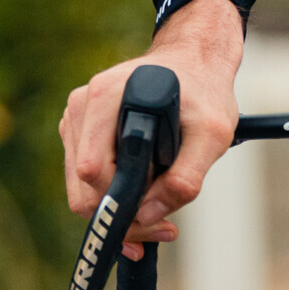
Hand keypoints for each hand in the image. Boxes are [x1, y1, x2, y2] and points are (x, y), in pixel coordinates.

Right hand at [59, 0, 243, 256]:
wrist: (193, 63)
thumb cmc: (204, 93)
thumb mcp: (212, 136)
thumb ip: (184, 179)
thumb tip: (147, 216)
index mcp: (104, 99)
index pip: (93, 173)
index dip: (124, 205)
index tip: (163, 224)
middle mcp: (81, 107)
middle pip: (82, 188)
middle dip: (123, 216)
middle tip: (165, 227)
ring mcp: (76, 119)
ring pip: (81, 190)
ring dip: (119, 208)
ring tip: (160, 210)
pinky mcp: (79, 131)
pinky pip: (85, 180)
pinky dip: (112, 195)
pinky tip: (146, 196)